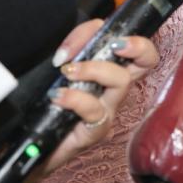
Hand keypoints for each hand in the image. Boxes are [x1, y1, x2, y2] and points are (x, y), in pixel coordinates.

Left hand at [41, 20, 159, 173]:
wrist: (35, 145)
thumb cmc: (50, 104)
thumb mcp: (60, 70)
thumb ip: (71, 50)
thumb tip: (70, 47)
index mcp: (109, 70)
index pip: (137, 47)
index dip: (134, 37)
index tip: (114, 36)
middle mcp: (115, 89)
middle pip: (147, 61)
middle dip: (138, 46)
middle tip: (115, 44)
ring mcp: (109, 110)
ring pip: (120, 80)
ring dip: (94, 68)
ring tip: (68, 71)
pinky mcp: (96, 130)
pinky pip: (93, 109)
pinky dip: (75, 98)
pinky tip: (58, 96)